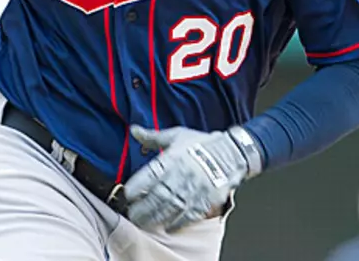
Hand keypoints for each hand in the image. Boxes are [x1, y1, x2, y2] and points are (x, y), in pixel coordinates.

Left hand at [124, 124, 261, 232]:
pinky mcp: (205, 200)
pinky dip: (177, 223)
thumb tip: (133, 130)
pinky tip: (167, 227)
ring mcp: (194, 189)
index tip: (127, 195)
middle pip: (157, 196)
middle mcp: (181, 175)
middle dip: (142, 208)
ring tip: (143, 223)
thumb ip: (152, 137)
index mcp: (172, 158)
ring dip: (155, 218)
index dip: (136, 187)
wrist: (231, 153)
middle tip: (131, 215)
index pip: (149, 176)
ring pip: (170, 208)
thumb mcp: (176, 136)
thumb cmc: (202, 144)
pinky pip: (189, 215)